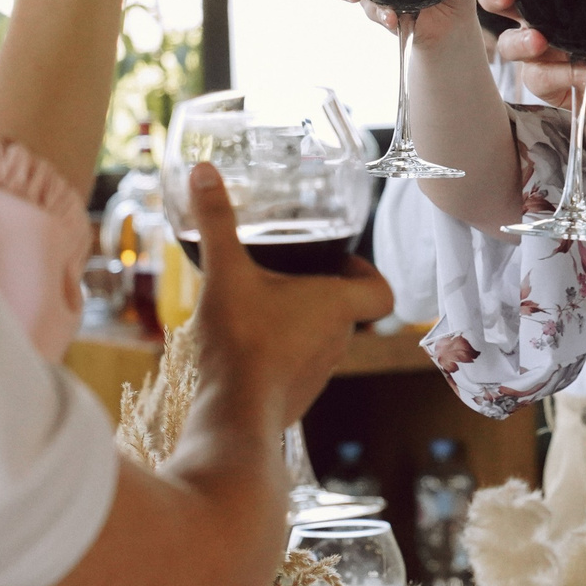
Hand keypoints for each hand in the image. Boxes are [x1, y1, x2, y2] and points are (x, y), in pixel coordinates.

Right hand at [181, 162, 390, 426]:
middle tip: (284, 275)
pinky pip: (297, 368)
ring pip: (320, 340)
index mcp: (337, 306)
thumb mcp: (224, 272)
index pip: (381, 291)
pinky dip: (280, 355)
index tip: (338, 261)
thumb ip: (216, 221)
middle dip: (320, 291)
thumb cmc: (241, 339)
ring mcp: (319, 374)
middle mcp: (338, 341)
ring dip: (299, 323)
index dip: (367, 272)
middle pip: (346, 311)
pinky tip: (244, 346)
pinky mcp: (296, 399)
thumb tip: (203, 170)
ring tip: (259, 307)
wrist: (233, 414)